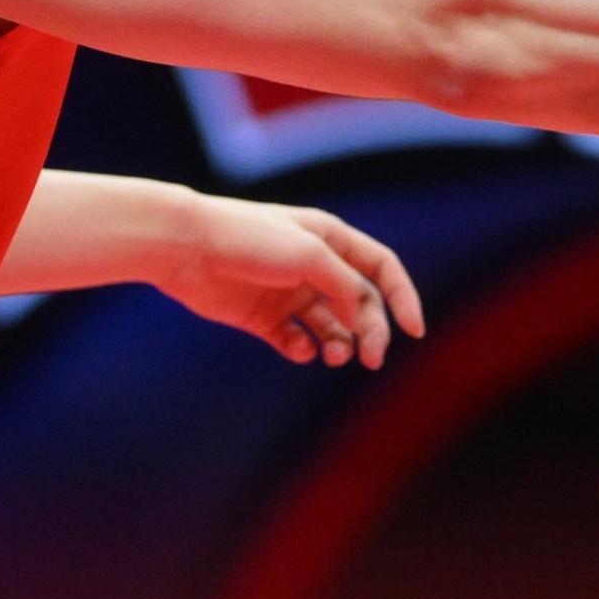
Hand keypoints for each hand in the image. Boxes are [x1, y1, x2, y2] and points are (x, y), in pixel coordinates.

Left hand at [155, 194, 426, 367]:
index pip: (381, 268)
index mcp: (330, 239)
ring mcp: (287, 293)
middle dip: (371, 331)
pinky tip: (299, 349)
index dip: (403, 297)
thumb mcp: (309, 256)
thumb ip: (346, 285)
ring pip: (331, 327)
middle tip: (370, 358)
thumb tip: (368, 317)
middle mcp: (312, 266)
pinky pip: (295, 340)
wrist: (184, 247)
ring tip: (333, 355)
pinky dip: (304, 350)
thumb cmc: (248, 240)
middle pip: (359, 304)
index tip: (414, 331)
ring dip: (340, 344)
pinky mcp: (261, 317)